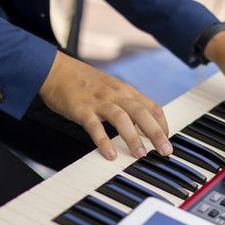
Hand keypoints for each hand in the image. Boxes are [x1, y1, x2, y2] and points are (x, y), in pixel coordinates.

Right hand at [39, 52, 171, 160]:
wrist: (56, 70)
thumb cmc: (84, 83)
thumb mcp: (111, 89)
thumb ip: (126, 104)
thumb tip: (142, 125)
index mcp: (125, 91)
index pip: (152, 107)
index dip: (162, 124)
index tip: (167, 140)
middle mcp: (116, 95)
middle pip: (142, 113)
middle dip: (156, 133)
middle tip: (165, 152)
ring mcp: (99, 101)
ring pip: (122, 118)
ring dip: (133, 137)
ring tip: (140, 155)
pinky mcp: (82, 109)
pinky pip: (95, 126)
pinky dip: (103, 141)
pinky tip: (109, 154)